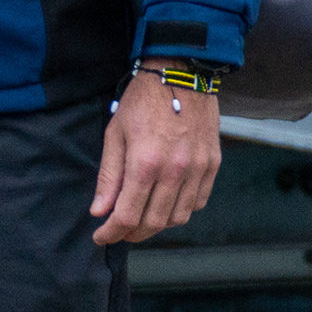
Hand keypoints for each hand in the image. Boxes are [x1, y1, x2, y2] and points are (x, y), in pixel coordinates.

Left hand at [91, 67, 221, 243]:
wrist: (181, 74)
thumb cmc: (142, 101)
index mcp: (145, 163)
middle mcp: (175, 171)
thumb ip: (108, 176)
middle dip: (132, 233)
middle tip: (119, 231)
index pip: (127, 215)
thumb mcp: (115, 133)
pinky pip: (197, 202)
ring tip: (141, 218)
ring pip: (178, 218)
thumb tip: (99, 210)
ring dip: (157, 224)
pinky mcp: (212, 165)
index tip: (101, 237)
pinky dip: (180, 210)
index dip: (112, 233)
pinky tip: (166, 203)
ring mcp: (197, 170)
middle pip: (153, 222)